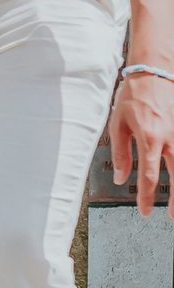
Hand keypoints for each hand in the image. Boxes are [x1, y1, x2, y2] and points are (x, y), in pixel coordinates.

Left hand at [109, 73, 173, 216]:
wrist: (154, 70)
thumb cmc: (133, 94)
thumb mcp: (118, 122)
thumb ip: (120, 152)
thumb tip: (120, 177)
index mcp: (149, 138)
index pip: (148, 176)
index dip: (145, 197)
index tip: (143, 211)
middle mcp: (170, 138)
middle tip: (171, 216)